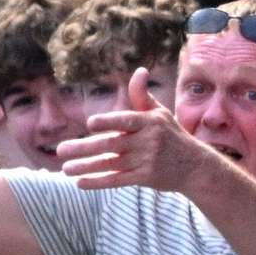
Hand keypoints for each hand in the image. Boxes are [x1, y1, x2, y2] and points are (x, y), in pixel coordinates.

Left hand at [56, 70, 216, 196]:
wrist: (194, 166)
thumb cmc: (172, 135)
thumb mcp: (160, 113)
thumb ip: (142, 95)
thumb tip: (139, 70)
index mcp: (149, 122)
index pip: (126, 120)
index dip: (109, 122)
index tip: (90, 124)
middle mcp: (148, 141)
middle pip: (112, 144)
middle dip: (84, 148)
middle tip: (61, 149)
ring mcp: (146, 161)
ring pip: (111, 164)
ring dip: (86, 167)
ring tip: (65, 168)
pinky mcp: (145, 178)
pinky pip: (118, 180)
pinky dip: (99, 182)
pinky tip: (80, 183)